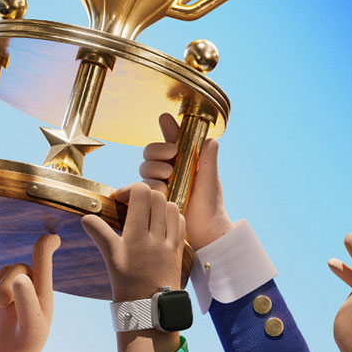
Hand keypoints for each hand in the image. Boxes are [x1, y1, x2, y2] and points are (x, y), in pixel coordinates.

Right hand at [0, 233, 59, 351]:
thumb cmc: (26, 343)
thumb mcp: (30, 326)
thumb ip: (27, 301)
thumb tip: (20, 277)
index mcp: (43, 289)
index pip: (44, 257)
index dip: (47, 243)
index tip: (53, 235)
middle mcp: (30, 284)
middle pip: (13, 268)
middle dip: (3, 285)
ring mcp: (12, 287)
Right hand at [81, 182, 185, 301]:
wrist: (149, 308)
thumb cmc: (127, 283)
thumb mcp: (110, 257)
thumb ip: (100, 233)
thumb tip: (85, 217)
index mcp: (137, 235)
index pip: (141, 193)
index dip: (130, 189)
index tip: (120, 198)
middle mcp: (156, 236)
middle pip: (157, 196)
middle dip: (144, 194)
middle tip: (133, 204)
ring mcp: (170, 242)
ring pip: (172, 206)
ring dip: (159, 204)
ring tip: (148, 214)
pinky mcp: (178, 249)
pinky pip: (180, 222)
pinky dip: (172, 216)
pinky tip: (160, 224)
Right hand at [138, 113, 231, 249]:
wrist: (205, 230)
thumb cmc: (211, 205)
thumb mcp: (210, 179)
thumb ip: (208, 159)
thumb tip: (212, 139)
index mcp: (182, 161)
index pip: (169, 139)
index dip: (166, 129)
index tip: (165, 121)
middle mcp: (168, 170)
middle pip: (150, 152)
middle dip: (157, 153)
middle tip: (171, 162)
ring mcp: (158, 184)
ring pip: (144, 168)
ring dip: (154, 171)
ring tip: (168, 183)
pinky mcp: (151, 199)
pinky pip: (140, 187)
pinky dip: (149, 187)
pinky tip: (161, 191)